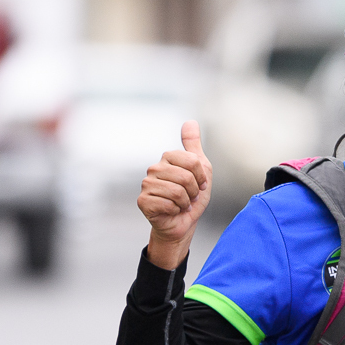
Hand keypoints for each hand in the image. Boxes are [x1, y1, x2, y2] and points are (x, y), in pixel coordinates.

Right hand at [139, 120, 211, 270]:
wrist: (183, 223)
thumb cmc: (191, 197)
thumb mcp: (200, 169)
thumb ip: (193, 146)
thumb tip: (190, 121)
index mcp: (168, 158)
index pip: (192, 161)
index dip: (201, 177)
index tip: (199, 185)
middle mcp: (154, 168)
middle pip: (185, 177)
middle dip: (194, 192)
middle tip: (189, 197)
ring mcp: (146, 184)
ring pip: (177, 191)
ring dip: (185, 203)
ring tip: (181, 205)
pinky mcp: (143, 201)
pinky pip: (167, 204)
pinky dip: (175, 211)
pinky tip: (171, 212)